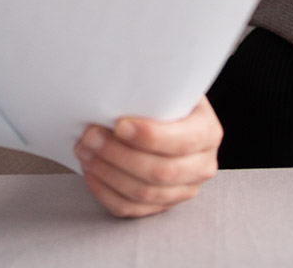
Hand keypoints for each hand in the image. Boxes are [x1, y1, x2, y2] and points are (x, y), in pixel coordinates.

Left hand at [73, 97, 220, 217]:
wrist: (163, 115)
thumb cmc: (161, 97)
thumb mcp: (167, 85)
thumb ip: (153, 88)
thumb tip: (118, 84)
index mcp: (207, 131)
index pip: (182, 141)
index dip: (149, 136)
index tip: (119, 125)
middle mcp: (202, 165)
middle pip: (160, 172)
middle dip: (118, 154)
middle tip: (89, 136)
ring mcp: (183, 189)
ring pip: (143, 194)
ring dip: (107, 172)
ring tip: (84, 150)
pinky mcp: (161, 205)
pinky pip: (129, 209)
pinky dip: (105, 191)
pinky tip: (89, 171)